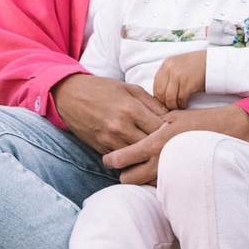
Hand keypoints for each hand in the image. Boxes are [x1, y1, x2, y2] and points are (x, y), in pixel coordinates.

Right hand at [53, 72, 169, 154]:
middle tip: (175, 149)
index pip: (161, 129)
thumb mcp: (129, 88)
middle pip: (152, 146)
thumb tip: (172, 118)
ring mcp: (110, 140)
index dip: (172, 132)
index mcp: (131, 109)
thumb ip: (152, 103)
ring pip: (138, 157)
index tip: (178, 134)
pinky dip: (133, 160)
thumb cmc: (102, 89)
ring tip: (162, 157)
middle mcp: (121, 127)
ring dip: (150, 157)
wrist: (69, 96)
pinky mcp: (101, 148)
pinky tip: (142, 159)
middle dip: (164, 148)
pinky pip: (123, 160)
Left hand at [103, 104, 248, 184]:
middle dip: (124, 173)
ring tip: (142, 168)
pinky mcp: (181, 182)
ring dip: (141, 178)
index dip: (111, 160)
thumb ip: (147, 123)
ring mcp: (171, 175)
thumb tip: (129, 125)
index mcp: (153, 143)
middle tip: (125, 166)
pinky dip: (156, 181)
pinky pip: (160, 187)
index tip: (109, 159)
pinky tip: (158, 172)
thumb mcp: (170, 116)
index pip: (120, 159)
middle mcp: (159, 163)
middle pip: (127, 179)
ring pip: (143, 186)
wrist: (227, 134)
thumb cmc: (198, 122)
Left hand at [151, 49, 207, 109]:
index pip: (156, 84)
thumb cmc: (197, 65)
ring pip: (169, 97)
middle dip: (164, 103)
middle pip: (160, 92)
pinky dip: (182, 104)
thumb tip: (161, 91)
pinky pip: (180, 98)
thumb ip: (169, 74)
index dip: (158, 96)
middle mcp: (170, 69)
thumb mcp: (178, 64)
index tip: (163, 102)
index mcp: (166, 64)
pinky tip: (185, 104)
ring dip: (173, 106)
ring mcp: (178, 76)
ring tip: (178, 107)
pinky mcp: (187, 83)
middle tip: (170, 107)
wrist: (213, 62)